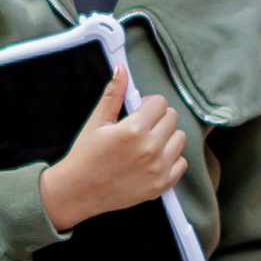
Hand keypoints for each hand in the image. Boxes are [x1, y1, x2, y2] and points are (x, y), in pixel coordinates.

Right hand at [40, 67, 187, 230]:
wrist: (78, 191)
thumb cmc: (85, 155)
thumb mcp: (96, 121)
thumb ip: (114, 94)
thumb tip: (121, 69)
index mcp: (134, 129)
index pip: (160, 103)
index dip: (148, 104)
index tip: (138, 112)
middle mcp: (150, 148)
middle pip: (172, 118)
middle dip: (158, 119)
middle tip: (140, 128)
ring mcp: (158, 168)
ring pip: (180, 139)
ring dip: (167, 138)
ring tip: (147, 144)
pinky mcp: (161, 185)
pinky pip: (182, 163)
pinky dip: (171, 160)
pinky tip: (153, 160)